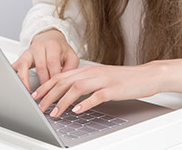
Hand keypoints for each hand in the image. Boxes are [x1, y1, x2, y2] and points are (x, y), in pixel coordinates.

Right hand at [12, 29, 78, 91]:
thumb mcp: (70, 56)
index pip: (52, 63)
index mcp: (52, 46)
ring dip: (27, 81)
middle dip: (43, 83)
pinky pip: (15, 67)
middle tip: (47, 95)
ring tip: (31, 94)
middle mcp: (39, 47)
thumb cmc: (60, 50)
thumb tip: (66, 81)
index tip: (56, 90)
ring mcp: (28, 51)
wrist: (49, 38)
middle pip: (40, 67)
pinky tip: (18, 86)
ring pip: (24, 66)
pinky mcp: (21, 57)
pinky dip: (15, 77)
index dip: (54, 78)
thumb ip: (71, 67)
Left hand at [32, 59, 181, 116]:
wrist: (146, 75)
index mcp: (87, 70)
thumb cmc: (123, 79)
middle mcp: (92, 73)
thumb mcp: (99, 78)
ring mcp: (103, 80)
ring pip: (77, 88)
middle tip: (38, 106)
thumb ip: (83, 83)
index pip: (61, 76)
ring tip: (54, 112)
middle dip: (49, 94)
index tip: (35, 95)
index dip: (46, 85)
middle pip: (64, 81)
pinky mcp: (113, 89)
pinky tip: (77, 110)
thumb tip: (66, 92)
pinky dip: (85, 103)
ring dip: (63, 101)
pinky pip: (96, 96)